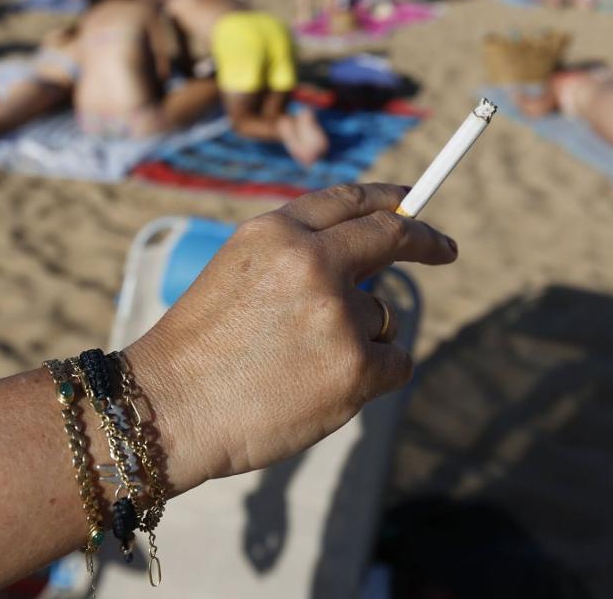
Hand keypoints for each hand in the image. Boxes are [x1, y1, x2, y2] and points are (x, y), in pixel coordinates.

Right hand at [121, 184, 457, 494]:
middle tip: (444, 249)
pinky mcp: (356, 368)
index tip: (412, 205)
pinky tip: (323, 390)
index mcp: (276, 233)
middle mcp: (312, 263)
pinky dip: (374, 377)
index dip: (389, 199)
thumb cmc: (198, 350)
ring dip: (361, 338)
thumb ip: (298, 255)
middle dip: (425, 240)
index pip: (350, 201)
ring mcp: (338, 315)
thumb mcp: (239, 273)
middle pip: (392, 236)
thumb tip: (371, 257)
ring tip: (300, 366)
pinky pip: (396, 363)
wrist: (168, 412)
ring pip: (384, 317)